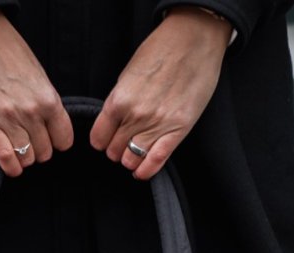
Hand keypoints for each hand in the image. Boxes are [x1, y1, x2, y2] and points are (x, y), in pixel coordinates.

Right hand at [0, 10, 73, 176]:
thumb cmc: (6, 50)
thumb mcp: (37, 74)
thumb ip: (46, 101)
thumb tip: (51, 126)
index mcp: (48, 98)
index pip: (64, 139)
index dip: (57, 141)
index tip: (50, 138)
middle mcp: (31, 111)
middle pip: (45, 152)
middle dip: (39, 149)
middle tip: (30, 140)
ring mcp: (8, 119)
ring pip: (27, 158)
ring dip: (24, 157)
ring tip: (18, 147)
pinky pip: (6, 157)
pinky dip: (11, 167)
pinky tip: (12, 165)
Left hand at [89, 7, 231, 180]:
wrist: (194, 40)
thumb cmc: (161, 50)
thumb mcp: (129, 74)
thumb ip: (119, 101)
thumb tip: (112, 122)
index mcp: (119, 99)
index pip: (99, 138)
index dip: (101, 141)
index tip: (107, 138)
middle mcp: (135, 115)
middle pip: (114, 151)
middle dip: (116, 149)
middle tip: (124, 142)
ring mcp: (156, 125)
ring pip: (131, 160)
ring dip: (131, 159)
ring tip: (135, 151)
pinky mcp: (177, 131)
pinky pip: (155, 161)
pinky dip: (145, 171)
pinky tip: (141, 171)